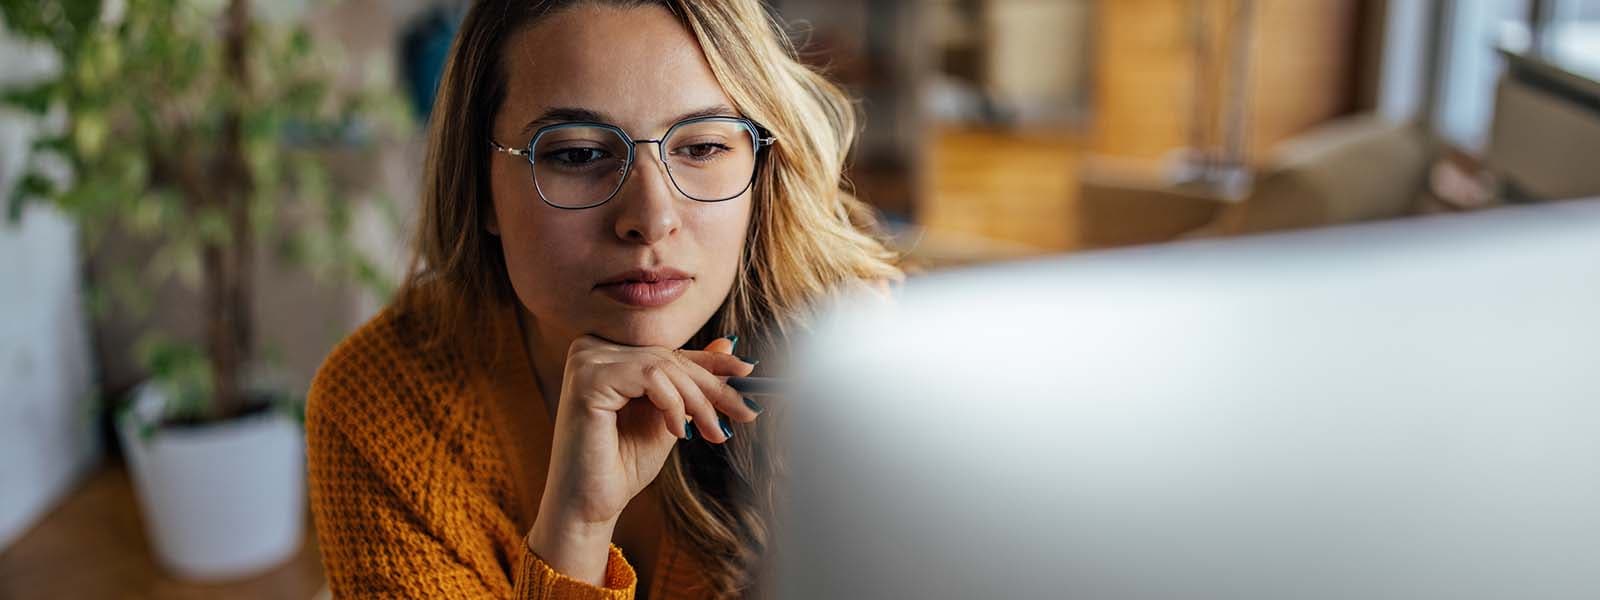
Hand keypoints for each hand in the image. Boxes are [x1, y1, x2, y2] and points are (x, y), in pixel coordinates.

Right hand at [527, 335, 758, 582]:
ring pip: (665, 365)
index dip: (712, 362)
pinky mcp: (589, 377)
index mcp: (608, 353)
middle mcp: (592, 347)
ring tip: (712, 432)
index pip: (669, 353)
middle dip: (713, 388)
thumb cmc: (622, 464)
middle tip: (746, 412)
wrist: (589, 506)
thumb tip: (730, 344)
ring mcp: (587, 359)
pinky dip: (673, 404)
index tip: (749, 371)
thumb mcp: (670, 416)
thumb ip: (692, 382)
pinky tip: (678, 433)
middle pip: (670, 357)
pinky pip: (650, 376)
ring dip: (698, 401)